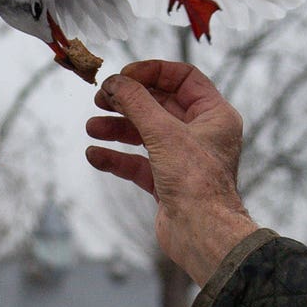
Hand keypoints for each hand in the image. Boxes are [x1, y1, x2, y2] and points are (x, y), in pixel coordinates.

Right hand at [88, 62, 258, 284]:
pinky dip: (117, 157)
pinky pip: (138, 163)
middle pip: (160, 105)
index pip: (184, 78)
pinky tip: (94, 154)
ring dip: (118, 128)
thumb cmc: (196, 182)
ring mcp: (184, 159)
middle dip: (128, 102)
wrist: (202, 234)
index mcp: (214, 115)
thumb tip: (115, 81)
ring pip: (145, 134)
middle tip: (101, 98)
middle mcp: (201, 134)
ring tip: (92, 126)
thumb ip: (136, 102)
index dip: (153, 72)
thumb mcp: (163, 132)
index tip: (124, 74)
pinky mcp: (167, 182)